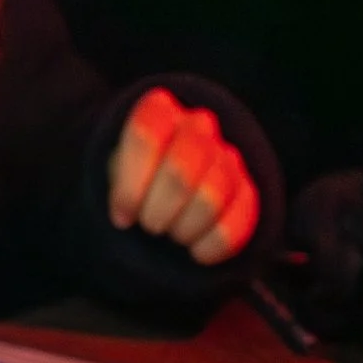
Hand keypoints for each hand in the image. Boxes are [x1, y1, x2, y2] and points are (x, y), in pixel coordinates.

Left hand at [107, 88, 260, 266]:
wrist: (164, 187)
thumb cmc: (134, 177)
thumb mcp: (114, 173)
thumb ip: (119, 185)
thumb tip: (126, 214)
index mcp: (158, 112)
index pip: (146, 136)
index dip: (131, 186)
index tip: (121, 217)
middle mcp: (198, 126)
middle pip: (180, 172)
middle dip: (158, 211)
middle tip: (148, 226)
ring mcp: (228, 156)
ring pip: (211, 198)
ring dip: (183, 229)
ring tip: (172, 233)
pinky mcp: (248, 191)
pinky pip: (236, 225)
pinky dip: (210, 247)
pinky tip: (195, 251)